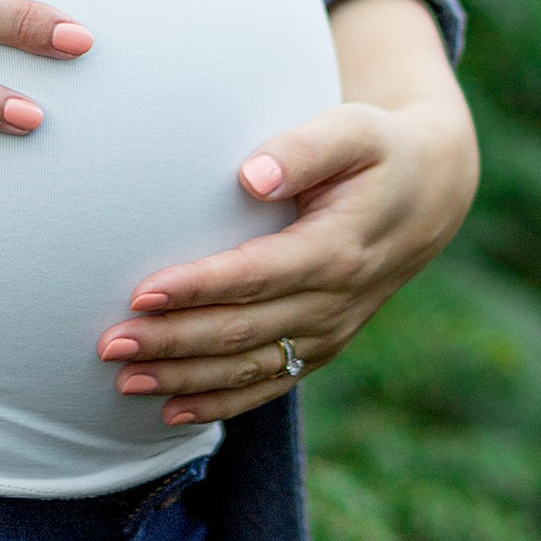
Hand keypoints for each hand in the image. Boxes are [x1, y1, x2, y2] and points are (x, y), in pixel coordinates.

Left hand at [96, 0, 476, 427]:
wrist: (430, 194)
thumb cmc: (377, 150)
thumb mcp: (353, 131)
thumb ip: (303, 148)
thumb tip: (251, 175)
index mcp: (338, 249)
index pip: (256, 276)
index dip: (199, 288)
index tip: (143, 292)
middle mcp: (335, 302)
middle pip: (242, 332)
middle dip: (173, 342)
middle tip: (110, 344)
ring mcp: (330, 331)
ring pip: (249, 368)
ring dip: (184, 378)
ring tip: (123, 380)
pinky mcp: (322, 346)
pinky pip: (269, 384)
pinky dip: (220, 402)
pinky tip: (171, 410)